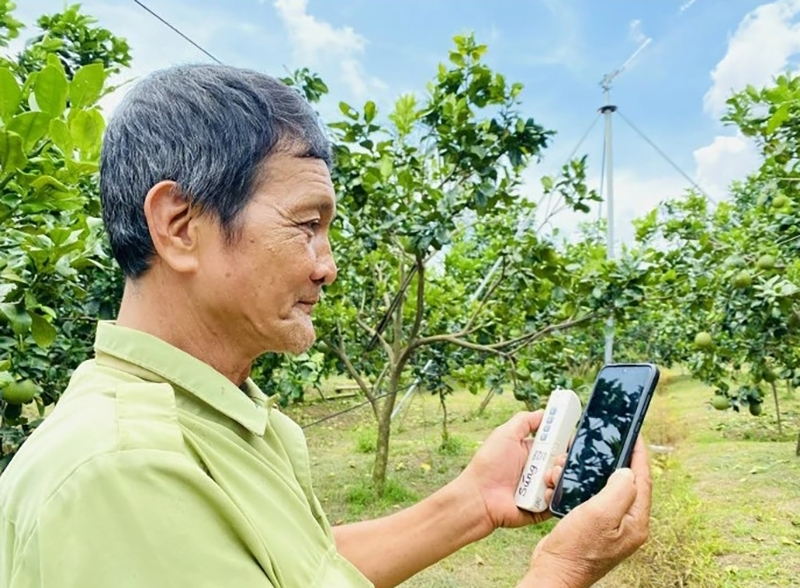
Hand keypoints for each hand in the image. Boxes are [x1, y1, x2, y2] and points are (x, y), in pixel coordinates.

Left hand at [455, 411, 562, 533]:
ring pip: (563, 481)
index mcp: (532, 452)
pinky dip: (555, 495)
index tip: (572, 438)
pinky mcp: (542, 508)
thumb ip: (524, 421)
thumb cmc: (489, 463)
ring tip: (549, 475)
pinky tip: (545, 491)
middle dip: (565, 459)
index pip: (556, 444)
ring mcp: (541, 489)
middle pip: (563, 462)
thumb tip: (545, 412)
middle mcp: (538, 470)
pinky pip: (558, 501)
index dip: (566, 441)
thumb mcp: (505, 434)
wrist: (479, 496)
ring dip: (560, 476)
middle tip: (560, 459)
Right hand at [522, 436, 651, 587]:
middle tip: (603, 444)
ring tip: (572, 464)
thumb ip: (620, 491)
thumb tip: (627, 471)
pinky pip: (589, 498)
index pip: (643, 480)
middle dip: (611, 461)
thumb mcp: (600, 514)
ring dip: (588, 474)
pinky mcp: (592, 527)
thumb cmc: (576, 549)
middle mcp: (626, 524)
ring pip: (604, 488)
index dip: (639, 455)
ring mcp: (610, 526)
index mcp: (635, 522)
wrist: (554, 572)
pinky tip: (563, 482)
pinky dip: (577, 486)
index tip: (635, 435)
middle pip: (625, 482)